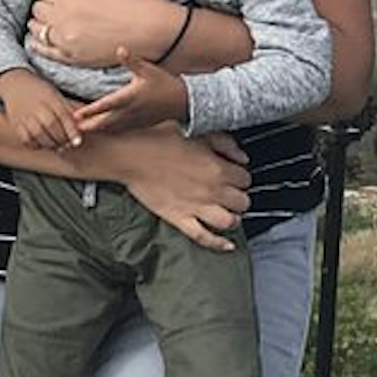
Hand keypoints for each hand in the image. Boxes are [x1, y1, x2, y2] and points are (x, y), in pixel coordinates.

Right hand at [0, 73, 87, 151]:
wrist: (15, 85)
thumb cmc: (41, 92)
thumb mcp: (56, 95)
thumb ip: (68, 109)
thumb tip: (85, 124)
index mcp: (50, 97)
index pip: (63, 115)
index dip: (71, 130)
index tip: (78, 142)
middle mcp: (36, 106)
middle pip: (50, 126)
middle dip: (61, 139)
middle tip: (68, 145)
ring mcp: (24, 115)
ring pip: (38, 134)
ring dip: (50, 144)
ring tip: (57, 146)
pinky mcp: (16, 123)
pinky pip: (25, 139)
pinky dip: (36, 145)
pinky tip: (43, 144)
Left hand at [26, 0, 171, 66]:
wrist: (149, 30)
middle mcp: (62, 20)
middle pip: (38, 10)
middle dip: (45, 5)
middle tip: (54, 5)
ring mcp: (66, 41)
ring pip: (38, 31)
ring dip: (40, 23)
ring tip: (47, 21)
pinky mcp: (73, 58)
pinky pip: (46, 52)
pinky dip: (39, 44)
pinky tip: (39, 40)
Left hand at [76, 61, 191, 135]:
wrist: (182, 102)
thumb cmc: (164, 83)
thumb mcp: (148, 70)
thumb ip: (132, 61)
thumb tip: (120, 49)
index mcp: (129, 98)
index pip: (105, 105)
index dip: (89, 111)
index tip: (75, 115)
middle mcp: (129, 112)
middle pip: (104, 123)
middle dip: (88, 127)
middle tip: (72, 129)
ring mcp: (134, 121)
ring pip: (111, 129)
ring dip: (96, 130)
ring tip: (81, 132)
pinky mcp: (138, 125)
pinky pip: (119, 130)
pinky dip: (108, 131)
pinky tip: (101, 131)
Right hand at [111, 122, 250, 250]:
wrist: (130, 156)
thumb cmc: (158, 139)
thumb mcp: (197, 131)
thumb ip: (224, 143)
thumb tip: (242, 158)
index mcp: (217, 168)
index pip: (245, 179)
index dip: (241, 176)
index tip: (235, 174)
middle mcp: (212, 190)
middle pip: (242, 202)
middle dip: (240, 197)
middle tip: (232, 194)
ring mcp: (196, 207)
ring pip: (229, 222)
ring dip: (233, 218)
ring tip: (229, 214)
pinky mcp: (179, 219)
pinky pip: (204, 237)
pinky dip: (218, 244)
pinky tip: (227, 245)